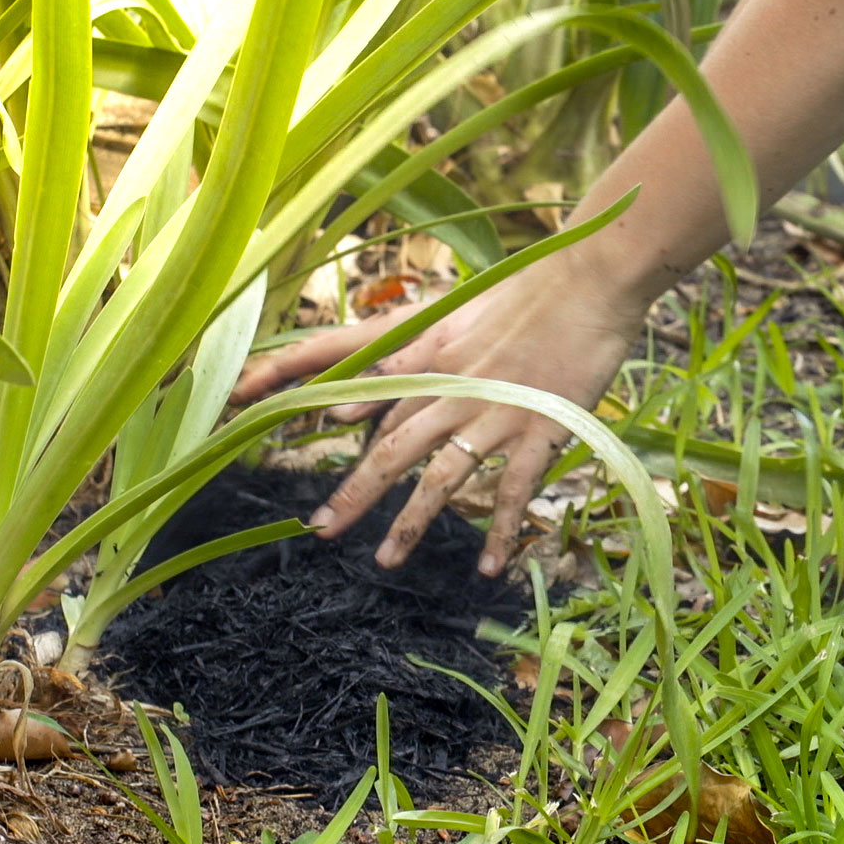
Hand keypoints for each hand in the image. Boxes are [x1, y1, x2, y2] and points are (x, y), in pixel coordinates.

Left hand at [232, 250, 647, 575]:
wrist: (590, 276)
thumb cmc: (525, 292)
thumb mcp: (453, 317)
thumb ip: (405, 359)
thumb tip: (348, 398)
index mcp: (427, 352)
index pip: (354, 378)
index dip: (300, 390)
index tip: (252, 406)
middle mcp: (451, 385)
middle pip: (390, 447)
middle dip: (353, 491)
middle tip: (321, 529)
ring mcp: (494, 411)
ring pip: (440, 477)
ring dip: (410, 522)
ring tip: (385, 561)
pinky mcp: (539, 429)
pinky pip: (513, 491)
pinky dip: (501, 531)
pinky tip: (490, 566)